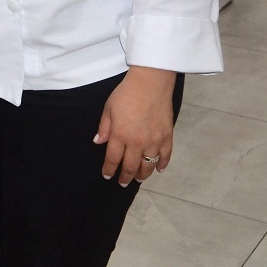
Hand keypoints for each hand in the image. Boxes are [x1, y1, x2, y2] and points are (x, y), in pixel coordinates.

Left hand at [94, 66, 176, 186]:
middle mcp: (137, 142)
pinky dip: (161, 165)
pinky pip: (165, 157)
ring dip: (142, 174)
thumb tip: (98, 142)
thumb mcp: (108, 108)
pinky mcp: (167, 137)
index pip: (113, 159)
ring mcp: (154, 141)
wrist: (150, 84)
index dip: (109, 169)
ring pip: (148, 165)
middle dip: (125, 176)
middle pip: (130, 166)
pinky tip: (158, 170)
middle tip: (122, 183)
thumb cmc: (126, 94)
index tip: (107, 176)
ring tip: (137, 178)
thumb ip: (104, 127)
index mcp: (120, 135)